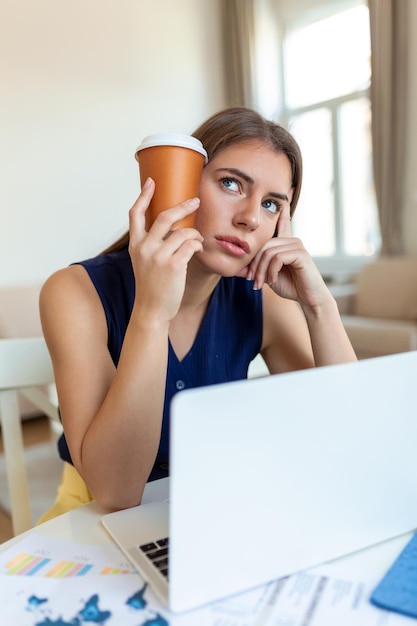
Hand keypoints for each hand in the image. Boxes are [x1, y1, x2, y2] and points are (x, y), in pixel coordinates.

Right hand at [128, 178, 203, 322]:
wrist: (152, 310)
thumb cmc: (152, 285)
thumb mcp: (145, 261)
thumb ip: (152, 243)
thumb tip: (173, 225)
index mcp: (136, 245)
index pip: (135, 214)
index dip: (144, 196)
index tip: (152, 182)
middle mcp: (145, 248)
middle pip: (164, 216)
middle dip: (183, 206)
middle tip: (195, 201)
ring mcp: (158, 256)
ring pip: (183, 232)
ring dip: (194, 234)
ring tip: (197, 240)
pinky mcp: (173, 265)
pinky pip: (191, 245)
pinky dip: (197, 245)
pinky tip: (197, 250)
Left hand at [240, 205, 328, 308]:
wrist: (308, 298)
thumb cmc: (289, 286)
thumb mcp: (267, 276)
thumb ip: (254, 269)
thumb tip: (235, 269)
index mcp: (285, 243)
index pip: (282, 221)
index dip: (282, 208)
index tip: (285, 191)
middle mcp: (291, 240)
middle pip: (263, 244)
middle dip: (254, 264)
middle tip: (252, 280)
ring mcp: (297, 245)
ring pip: (268, 252)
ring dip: (261, 271)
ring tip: (261, 284)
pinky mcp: (301, 254)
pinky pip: (277, 258)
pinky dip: (271, 271)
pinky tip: (273, 280)